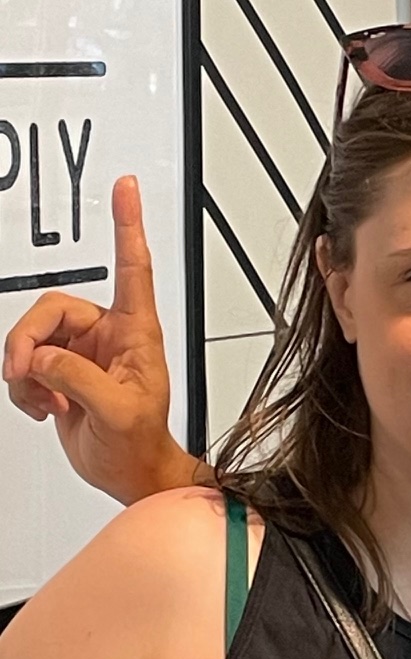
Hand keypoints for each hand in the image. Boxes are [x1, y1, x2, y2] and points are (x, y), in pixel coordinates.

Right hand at [2, 174, 197, 503]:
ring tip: (45, 401)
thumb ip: (79, 379)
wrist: (128, 471)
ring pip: (30, 337)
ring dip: (25, 371)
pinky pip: (24, 362)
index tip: (126, 187)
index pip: (134, 269)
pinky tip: (44, 406)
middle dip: (28, 342)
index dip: (128, 226)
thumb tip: (44, 358)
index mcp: (136, 333)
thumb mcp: (118, 411)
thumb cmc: (139, 442)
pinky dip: (23, 387)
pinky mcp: (61, 370)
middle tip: (27, 375)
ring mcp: (82, 351)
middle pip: (49, 309)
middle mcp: (108, 334)